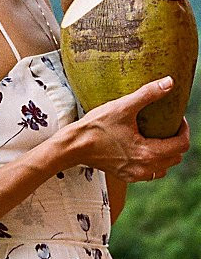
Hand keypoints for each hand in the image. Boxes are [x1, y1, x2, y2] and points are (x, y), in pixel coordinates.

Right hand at [74, 77, 189, 181]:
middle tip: (168, 127)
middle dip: (177, 142)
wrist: (74, 147)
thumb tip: (169, 82)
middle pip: (176, 158)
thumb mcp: (124, 106)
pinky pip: (149, 174)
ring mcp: (134, 175)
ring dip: (166, 154)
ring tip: (158, 138)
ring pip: (164, 168)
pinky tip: (144, 149)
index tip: (177, 119)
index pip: (181, 145)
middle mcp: (143, 168)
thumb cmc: (96, 127)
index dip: (184, 129)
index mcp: (147, 153)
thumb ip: (149, 94)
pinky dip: (153, 163)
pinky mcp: (125, 176)